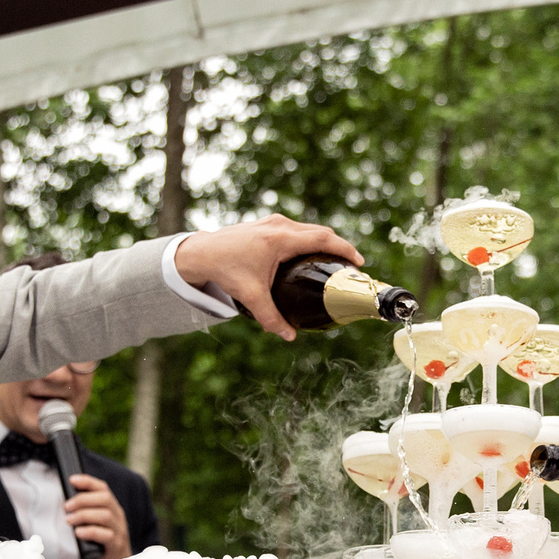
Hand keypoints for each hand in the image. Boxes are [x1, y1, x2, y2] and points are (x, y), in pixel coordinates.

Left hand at [64, 474, 133, 558]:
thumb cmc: (99, 544)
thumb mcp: (93, 525)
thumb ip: (84, 514)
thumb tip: (65, 504)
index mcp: (112, 508)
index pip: (103, 488)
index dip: (88, 482)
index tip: (72, 480)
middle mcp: (118, 517)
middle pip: (105, 499)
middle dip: (83, 499)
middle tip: (66, 507)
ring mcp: (119, 531)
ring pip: (106, 515)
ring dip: (84, 515)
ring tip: (69, 520)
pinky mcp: (116, 546)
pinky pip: (106, 535)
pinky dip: (91, 532)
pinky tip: (79, 533)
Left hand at [172, 214, 362, 340]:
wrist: (200, 253)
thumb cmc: (225, 270)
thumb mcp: (251, 296)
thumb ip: (271, 318)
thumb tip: (289, 336)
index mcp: (280, 239)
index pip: (323, 239)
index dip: (345, 249)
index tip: (358, 262)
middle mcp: (280, 225)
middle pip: (320, 232)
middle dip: (338, 247)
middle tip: (349, 265)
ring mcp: (273, 222)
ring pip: (308, 229)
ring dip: (323, 242)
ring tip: (333, 260)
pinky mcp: (267, 224)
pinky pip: (297, 229)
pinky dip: (309, 239)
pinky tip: (310, 255)